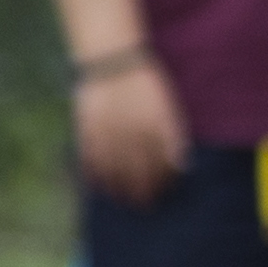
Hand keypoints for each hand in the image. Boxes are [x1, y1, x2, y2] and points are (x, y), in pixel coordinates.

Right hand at [74, 63, 189, 205]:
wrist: (112, 61)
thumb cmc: (144, 81)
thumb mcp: (167, 106)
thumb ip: (172, 135)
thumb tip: (179, 164)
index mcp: (156, 129)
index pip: (162, 166)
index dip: (163, 182)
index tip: (164, 192)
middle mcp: (133, 136)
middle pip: (138, 173)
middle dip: (142, 191)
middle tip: (144, 205)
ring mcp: (108, 135)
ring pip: (114, 171)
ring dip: (119, 188)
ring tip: (122, 200)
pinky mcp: (88, 132)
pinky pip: (91, 160)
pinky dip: (94, 175)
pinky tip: (98, 184)